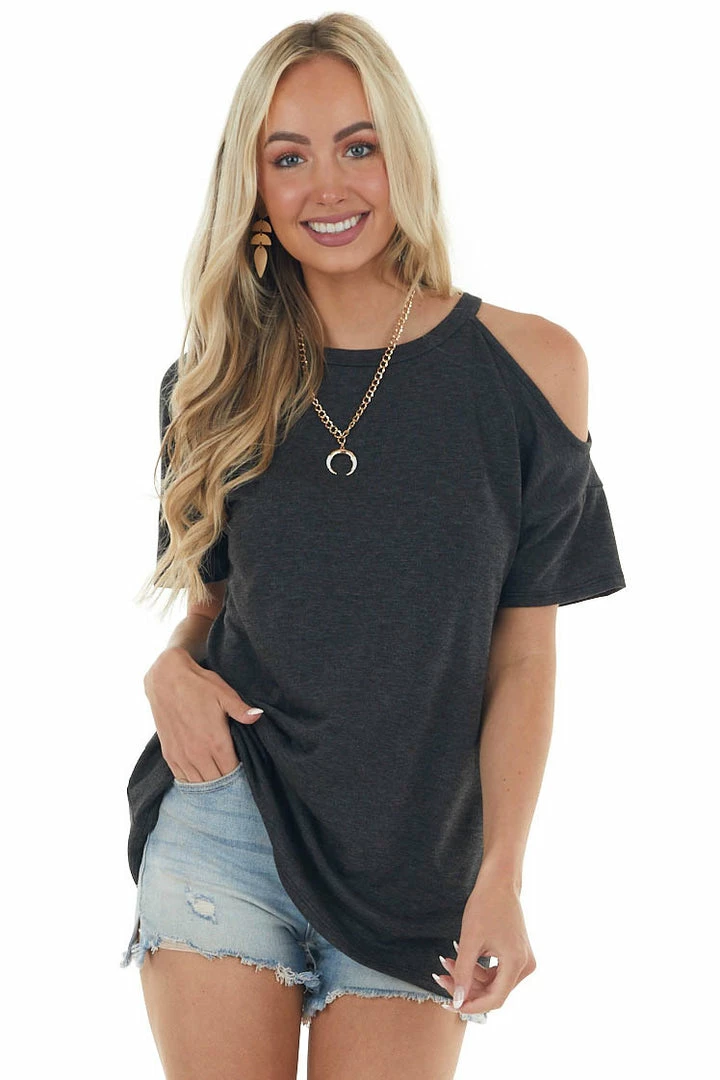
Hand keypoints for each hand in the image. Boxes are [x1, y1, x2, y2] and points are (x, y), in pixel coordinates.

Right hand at [144, 647, 264, 782]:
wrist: (166, 679)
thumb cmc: (198, 685)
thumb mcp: (225, 694)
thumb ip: (242, 710)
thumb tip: (259, 716)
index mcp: (216, 742)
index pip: (232, 773)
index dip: (240, 776)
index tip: (246, 773)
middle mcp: (198, 754)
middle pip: (216, 783)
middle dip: (226, 784)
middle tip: (235, 781)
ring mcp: (182, 756)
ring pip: (199, 784)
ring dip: (210, 786)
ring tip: (219, 781)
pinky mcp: (169, 754)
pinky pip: (182, 778)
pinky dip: (192, 782)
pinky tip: (200, 779)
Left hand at [432, 874, 535, 1016]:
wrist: (499, 881)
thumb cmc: (484, 906)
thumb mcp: (470, 940)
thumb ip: (464, 973)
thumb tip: (458, 1002)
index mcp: (517, 963)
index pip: (495, 999)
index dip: (472, 1005)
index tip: (450, 1004)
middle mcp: (525, 965)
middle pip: (494, 991)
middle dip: (467, 987)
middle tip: (442, 978)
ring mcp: (523, 959)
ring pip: (494, 982)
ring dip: (470, 977)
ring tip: (447, 962)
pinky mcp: (517, 953)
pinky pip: (497, 971)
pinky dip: (478, 968)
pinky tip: (459, 958)